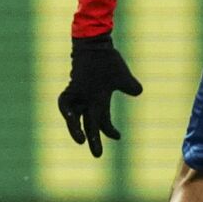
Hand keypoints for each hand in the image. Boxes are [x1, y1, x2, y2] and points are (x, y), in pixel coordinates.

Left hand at [56, 33, 142, 157]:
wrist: (97, 45)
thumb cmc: (109, 61)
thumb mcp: (123, 77)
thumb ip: (130, 86)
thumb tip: (138, 92)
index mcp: (100, 100)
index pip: (102, 121)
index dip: (108, 131)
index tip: (117, 138)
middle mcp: (87, 100)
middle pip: (89, 123)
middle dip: (94, 140)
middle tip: (97, 155)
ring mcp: (78, 94)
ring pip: (73, 117)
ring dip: (76, 130)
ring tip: (81, 141)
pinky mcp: (72, 87)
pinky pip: (64, 102)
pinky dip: (66, 112)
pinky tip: (71, 118)